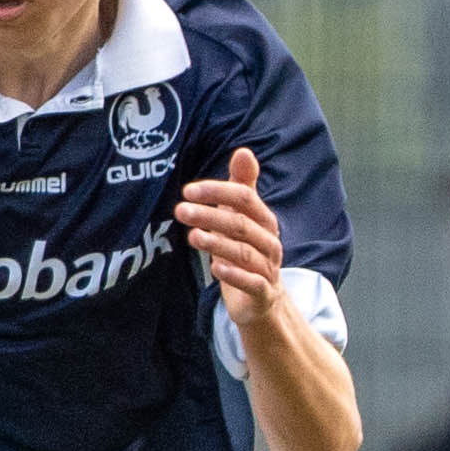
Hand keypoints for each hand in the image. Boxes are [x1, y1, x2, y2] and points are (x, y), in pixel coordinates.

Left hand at [177, 146, 283, 306]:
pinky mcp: (262, 292)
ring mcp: (268, 267)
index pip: (244, 198)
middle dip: (210, 215)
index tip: (188, 190)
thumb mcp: (243, 217)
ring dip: (217, 243)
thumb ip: (242, 186)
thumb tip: (244, 151)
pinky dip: (235, 275)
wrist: (262, 299)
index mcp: (263, 220)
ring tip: (192, 237)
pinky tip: (216, 269)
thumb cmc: (247, 250)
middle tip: (180, 210)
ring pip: (244, 253)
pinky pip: (253, 282)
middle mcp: (269, 241)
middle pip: (241, 224)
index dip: (217, 192)